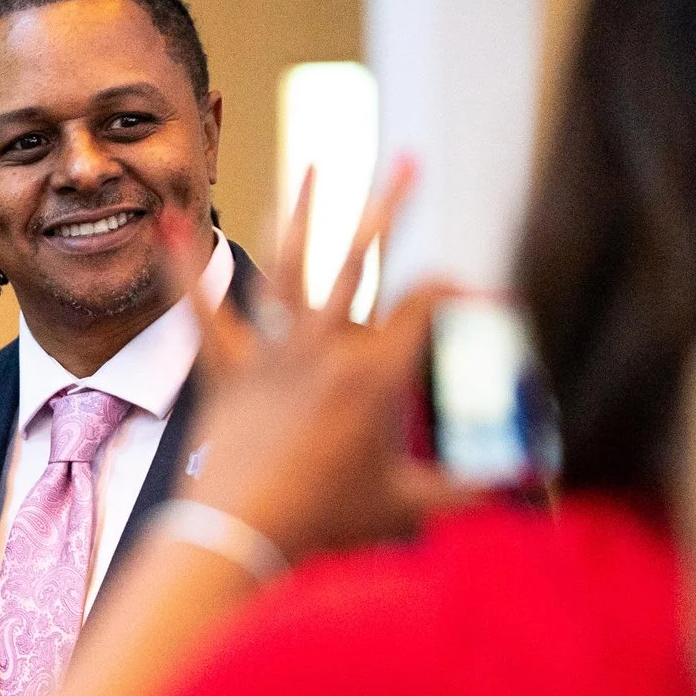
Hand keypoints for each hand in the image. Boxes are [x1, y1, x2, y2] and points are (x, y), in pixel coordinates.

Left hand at [161, 156, 472, 564]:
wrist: (242, 536)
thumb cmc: (326, 525)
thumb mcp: (405, 505)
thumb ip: (465, 493)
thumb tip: (524, 495)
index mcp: (376, 374)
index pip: (426, 304)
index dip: (458, 290)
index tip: (476, 293)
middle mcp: (325, 349)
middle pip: (362, 259)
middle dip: (390, 204)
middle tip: (407, 160)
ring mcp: (271, 354)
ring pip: (289, 267)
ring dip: (302, 211)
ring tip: (314, 165)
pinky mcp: (224, 370)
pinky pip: (201, 313)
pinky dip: (183, 271)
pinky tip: (171, 227)